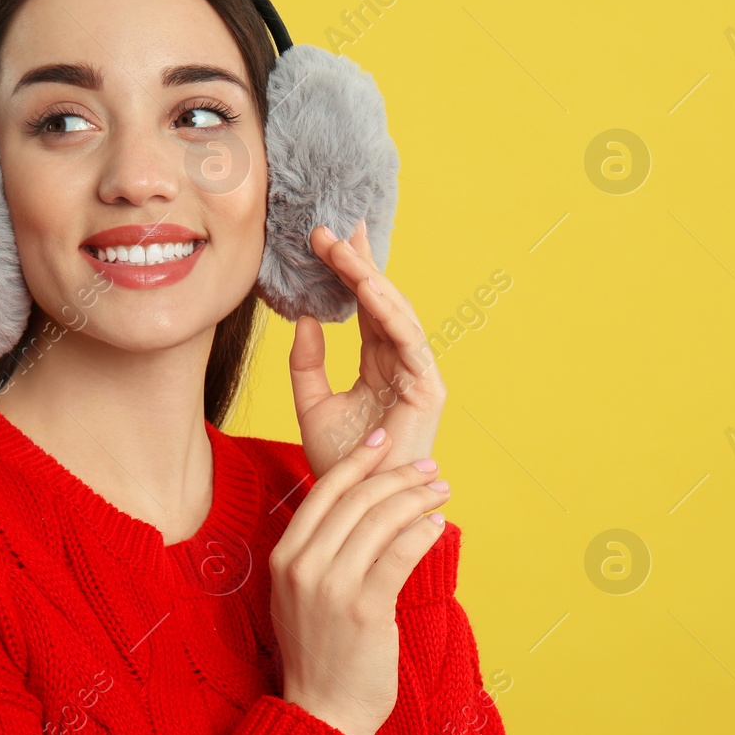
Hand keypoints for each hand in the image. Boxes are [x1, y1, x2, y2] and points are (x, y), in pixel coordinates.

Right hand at [269, 427, 451, 734]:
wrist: (321, 712)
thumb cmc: (319, 654)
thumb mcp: (300, 596)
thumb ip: (319, 554)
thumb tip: (360, 509)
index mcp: (284, 556)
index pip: (323, 492)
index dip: (357, 461)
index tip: (383, 442)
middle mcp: (303, 565)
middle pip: (357, 499)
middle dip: (398, 475)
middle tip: (428, 468)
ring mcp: (331, 586)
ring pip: (382, 520)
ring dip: (417, 498)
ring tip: (440, 491)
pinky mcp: (364, 608)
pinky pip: (401, 553)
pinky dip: (423, 531)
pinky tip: (438, 524)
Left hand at [290, 219, 446, 478]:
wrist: (358, 508)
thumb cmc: (342, 466)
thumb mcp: (312, 406)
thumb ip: (306, 365)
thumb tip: (305, 318)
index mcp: (378, 364)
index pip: (364, 307)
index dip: (348, 272)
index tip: (324, 238)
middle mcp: (401, 363)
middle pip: (381, 301)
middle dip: (358, 262)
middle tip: (331, 227)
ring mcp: (418, 373)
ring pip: (394, 313)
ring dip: (367, 277)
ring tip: (340, 247)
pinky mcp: (428, 388)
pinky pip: (407, 339)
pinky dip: (386, 311)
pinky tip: (364, 286)